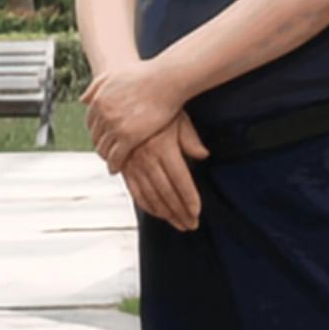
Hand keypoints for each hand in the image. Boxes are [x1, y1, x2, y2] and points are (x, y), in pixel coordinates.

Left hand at [85, 58, 187, 171]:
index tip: (102, 136)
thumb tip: (83, 100)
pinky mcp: (129, 137)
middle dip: (100, 144)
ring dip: (105, 156)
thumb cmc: (147, 75)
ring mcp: (115, 126)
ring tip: (111, 162)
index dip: (96, 130)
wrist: (166, 80)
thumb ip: (96, 86)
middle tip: (106, 151)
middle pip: (95, 136)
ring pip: (103, 148)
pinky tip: (116, 169)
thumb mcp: (115, 75)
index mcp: (99, 99)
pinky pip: (116, 157)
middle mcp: (103, 114)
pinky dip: (114, 165)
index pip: (90, 122)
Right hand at [121, 113, 208, 229]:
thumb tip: (204, 155)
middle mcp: (147, 159)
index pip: (180, 180)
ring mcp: (133, 165)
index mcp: (163, 148)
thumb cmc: (158, 110)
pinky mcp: (124, 169)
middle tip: (192, 224)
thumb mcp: (178, 119)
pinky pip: (136, 193)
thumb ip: (190, 139)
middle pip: (167, 193)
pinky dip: (148, 207)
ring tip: (180, 224)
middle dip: (181, 212)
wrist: (126, 104)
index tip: (197, 212)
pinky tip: (159, 214)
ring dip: (167, 214)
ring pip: (152, 197)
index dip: (189, 198)